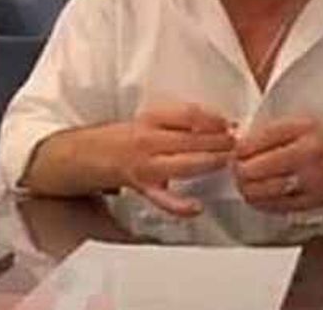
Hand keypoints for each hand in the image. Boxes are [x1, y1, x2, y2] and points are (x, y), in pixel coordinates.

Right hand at [115, 103, 235, 216]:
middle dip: (220, 143)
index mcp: (150, 119)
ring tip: (226, 162)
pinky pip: (164, 199)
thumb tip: (218, 124)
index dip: (214, 119)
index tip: (228, 123)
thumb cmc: (122, 138)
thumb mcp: (149, 119)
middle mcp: (147, 140)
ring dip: (211, 163)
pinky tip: (196, 207)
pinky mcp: (142, 187)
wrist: (86, 153)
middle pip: (192, 139)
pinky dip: (181, 206)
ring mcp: (145, 165)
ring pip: (185, 165)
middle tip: (236, 145)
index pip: (189, 114)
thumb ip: (179, 121)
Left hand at [233, 116, 322, 212]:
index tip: (235, 151)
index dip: (239, 149)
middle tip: (237, 168)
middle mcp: (306, 156)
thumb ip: (269, 131)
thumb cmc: (321, 141)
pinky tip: (256, 195)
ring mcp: (308, 182)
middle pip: (255, 168)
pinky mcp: (309, 201)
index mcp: (301, 132)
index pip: (257, 142)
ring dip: (245, 187)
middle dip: (239, 169)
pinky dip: (259, 201)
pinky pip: (275, 205)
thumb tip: (238, 142)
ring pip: (261, 190)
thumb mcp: (298, 124)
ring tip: (244, 182)